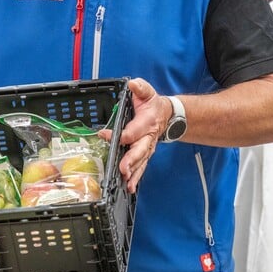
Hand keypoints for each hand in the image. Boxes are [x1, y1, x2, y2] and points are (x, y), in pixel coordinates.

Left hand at [98, 77, 168, 193]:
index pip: (132, 130)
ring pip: (141, 162)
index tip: (104, 134)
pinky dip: (136, 177)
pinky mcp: (146, 154)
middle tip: (123, 169)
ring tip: (126, 182)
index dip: (119, 134)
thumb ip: (140, 88)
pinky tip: (130, 187)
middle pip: (139, 150)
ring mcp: (148, 147)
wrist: (168, 115)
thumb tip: (133, 84)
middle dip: (131, 160)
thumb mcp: (147, 92)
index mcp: (147, 121)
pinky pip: (141, 167)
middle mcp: (148, 137)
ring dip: (134, 172)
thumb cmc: (153, 105)